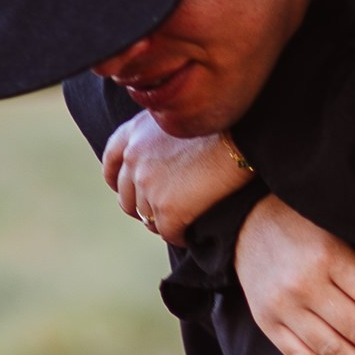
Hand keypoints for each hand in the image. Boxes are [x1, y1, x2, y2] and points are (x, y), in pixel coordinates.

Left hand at [103, 113, 253, 246]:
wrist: (243, 136)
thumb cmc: (222, 125)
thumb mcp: (178, 118)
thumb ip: (157, 137)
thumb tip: (159, 162)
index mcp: (133, 134)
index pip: (111, 164)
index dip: (119, 182)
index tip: (132, 191)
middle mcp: (134, 158)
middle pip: (127, 197)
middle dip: (143, 208)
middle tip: (164, 213)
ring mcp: (147, 185)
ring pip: (148, 218)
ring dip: (163, 223)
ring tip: (183, 223)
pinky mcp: (167, 208)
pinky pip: (168, 233)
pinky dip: (179, 236)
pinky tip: (192, 233)